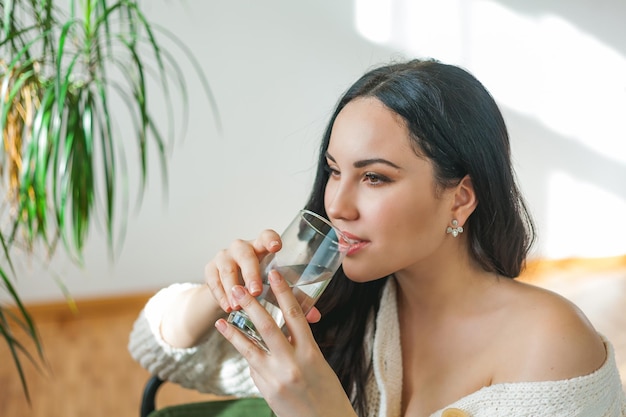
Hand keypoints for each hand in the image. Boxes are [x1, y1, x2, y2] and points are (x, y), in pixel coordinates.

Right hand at [205, 229, 281, 311]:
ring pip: (228, 269)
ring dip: (233, 289)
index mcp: (261, 246)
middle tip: (256, 291)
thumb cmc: (259, 282)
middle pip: (245, 255)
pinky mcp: (211, 268)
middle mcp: (242, 247)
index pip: (266, 236)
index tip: (276, 247)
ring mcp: (224, 256)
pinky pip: (214, 281)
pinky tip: (227, 307)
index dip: (271, 239)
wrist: (232, 288)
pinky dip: (221, 295)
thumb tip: (310, 313)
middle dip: (251, 274)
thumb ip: (289, 293)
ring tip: (239, 306)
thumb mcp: (273, 283)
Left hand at [215, 270, 356, 416]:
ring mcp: (276, 378)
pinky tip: (234, 339)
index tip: (274, 274)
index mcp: (311, 353)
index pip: (295, 315)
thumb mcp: (320, 365)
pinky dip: (245, 351)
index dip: (283, 292)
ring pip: (250, 348)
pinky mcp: (266, 390)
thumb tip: (283, 332)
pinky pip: (253, 366)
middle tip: (239, 288)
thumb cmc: (328, 394)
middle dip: (251, 306)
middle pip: (268, 327)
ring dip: (234, 330)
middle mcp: (292, 363)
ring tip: (222, 317)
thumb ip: (301, 347)